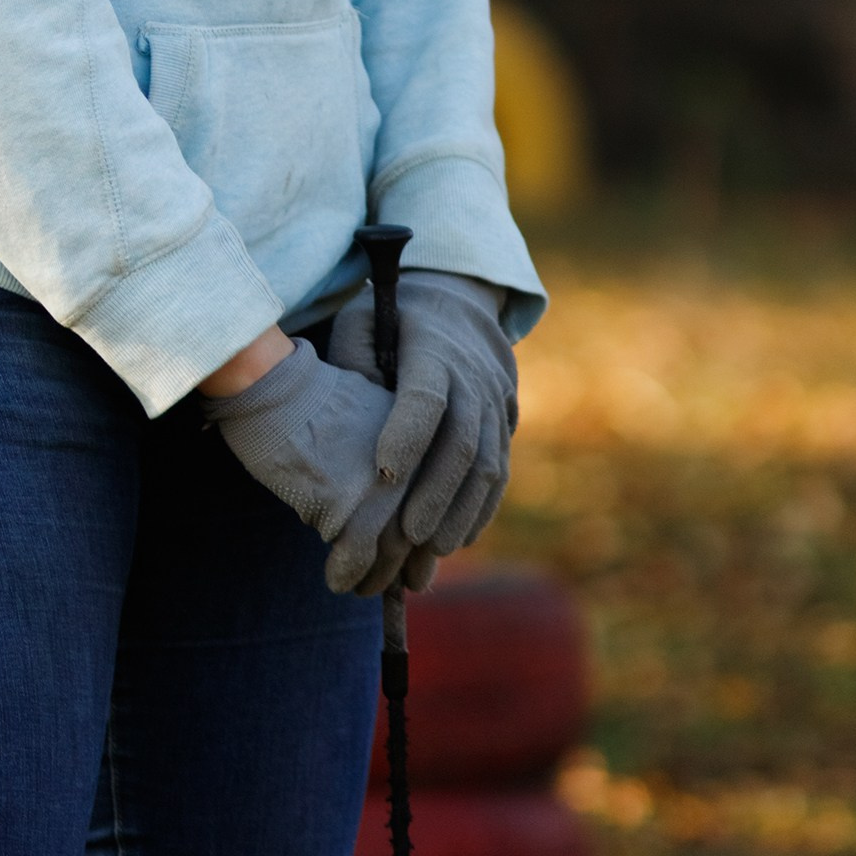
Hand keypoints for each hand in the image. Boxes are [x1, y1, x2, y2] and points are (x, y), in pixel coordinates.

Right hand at [199, 338, 445, 593]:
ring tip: (356, 587)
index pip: (436, 508)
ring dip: (372, 579)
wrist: (275, 386)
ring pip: (389, 552)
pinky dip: (345, 575)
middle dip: (398, 570)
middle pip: (416, 535)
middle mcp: (413, 464)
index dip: (423, 549)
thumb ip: (393, 469)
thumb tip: (399, 530)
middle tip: (381, 586)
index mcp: (424, 441)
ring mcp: (382, 484)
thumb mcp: (371, 428)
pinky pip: (355, 557)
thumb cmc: (312, 406)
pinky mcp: (346, 503)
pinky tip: (336, 579)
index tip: (414, 571)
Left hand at [330, 270, 516, 568]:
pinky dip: (482, 509)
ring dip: (462, 511)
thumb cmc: (394, 319)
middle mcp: (472, 378)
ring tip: (432, 551)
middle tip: (409, 536)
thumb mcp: (363, 320)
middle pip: (463, 441)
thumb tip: (348, 415)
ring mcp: (496, 402)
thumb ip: (353, 358)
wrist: (458, 304)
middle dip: (437, 492)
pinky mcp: (507, 424)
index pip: (425, 396)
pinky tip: (458, 540)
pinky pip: (501, 472)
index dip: (408, 434)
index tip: (384, 471)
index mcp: (432, 350)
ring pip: (489, 464)